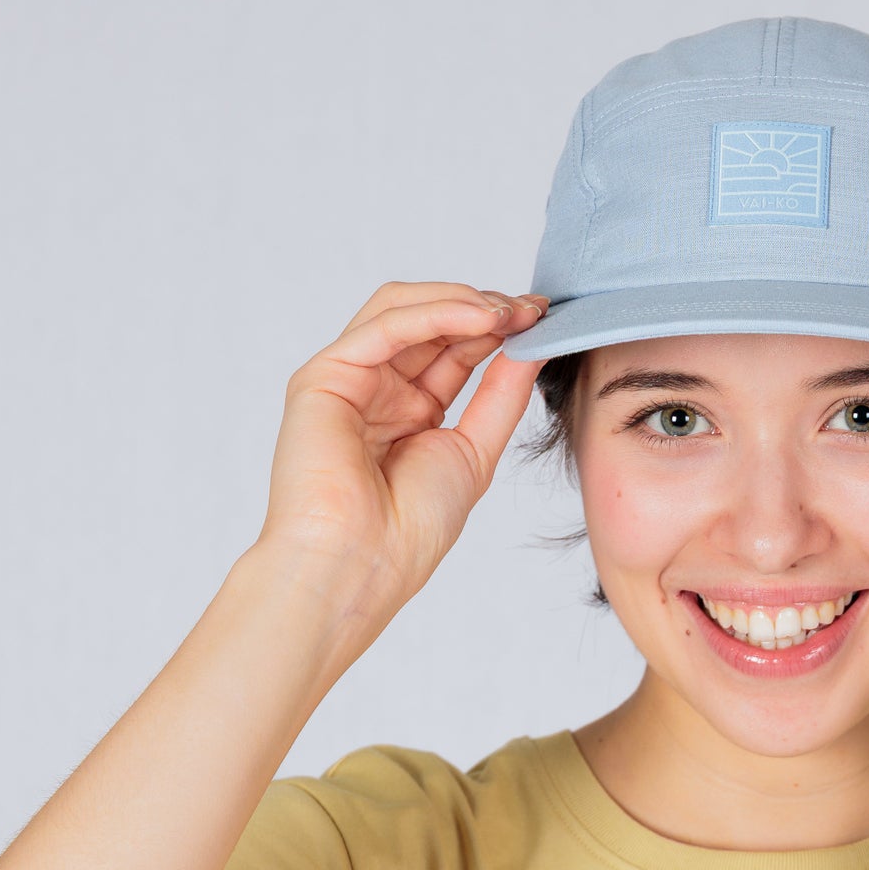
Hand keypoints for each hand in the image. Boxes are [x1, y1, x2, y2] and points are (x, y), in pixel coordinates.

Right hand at [253, 280, 547, 658]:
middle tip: (533, 308)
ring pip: (401, 310)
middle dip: (485, 309)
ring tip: (509, 311)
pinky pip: (384, 327)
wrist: (359, 566)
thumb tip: (532, 347)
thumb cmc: (407, 531)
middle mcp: (375, 390)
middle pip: (428, 322)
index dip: (498, 329)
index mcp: (408, 411)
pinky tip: (479, 319)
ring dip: (460, 303)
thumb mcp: (473, 452)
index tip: (544, 318)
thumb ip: (500, 396)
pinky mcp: (323, 376)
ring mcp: (347, 380)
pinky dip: (434, 314)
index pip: (453, 349)